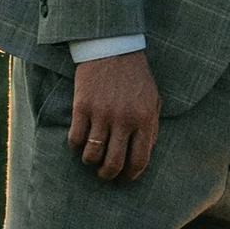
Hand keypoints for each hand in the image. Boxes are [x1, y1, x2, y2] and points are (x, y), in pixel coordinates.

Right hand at [70, 49, 160, 183]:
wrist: (113, 48)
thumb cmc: (135, 77)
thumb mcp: (153, 100)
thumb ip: (152, 127)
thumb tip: (145, 153)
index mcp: (145, 119)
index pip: (139, 160)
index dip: (130, 176)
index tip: (124, 180)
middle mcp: (124, 120)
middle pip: (114, 163)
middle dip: (108, 175)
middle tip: (105, 174)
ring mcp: (102, 114)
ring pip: (92, 155)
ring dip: (90, 162)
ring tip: (91, 158)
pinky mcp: (82, 107)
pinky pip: (76, 139)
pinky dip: (76, 146)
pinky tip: (80, 142)